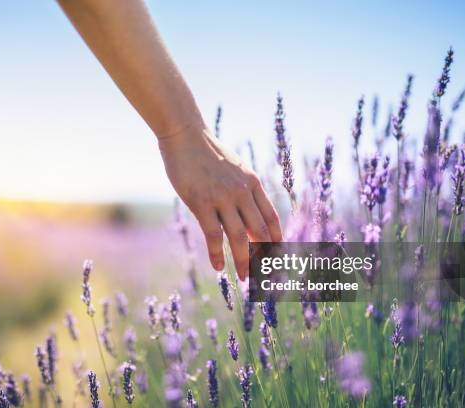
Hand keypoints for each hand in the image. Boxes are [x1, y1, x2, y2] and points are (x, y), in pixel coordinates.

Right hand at [159, 124, 282, 279]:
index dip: (277, 242)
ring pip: (239, 238)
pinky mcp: (201, 202)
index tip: (278, 258)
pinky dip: (217, 254)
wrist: (186, 136)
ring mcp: (222, 197)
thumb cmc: (208, 154)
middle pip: (260, 232)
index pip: (272, 219)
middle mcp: (242, 192)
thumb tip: (250, 219)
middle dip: (265, 257)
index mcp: (253, 184)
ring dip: (244, 261)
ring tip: (245, 278)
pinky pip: (213, 235)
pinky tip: (218, 267)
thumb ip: (244, 192)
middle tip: (266, 275)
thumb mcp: (234, 170)